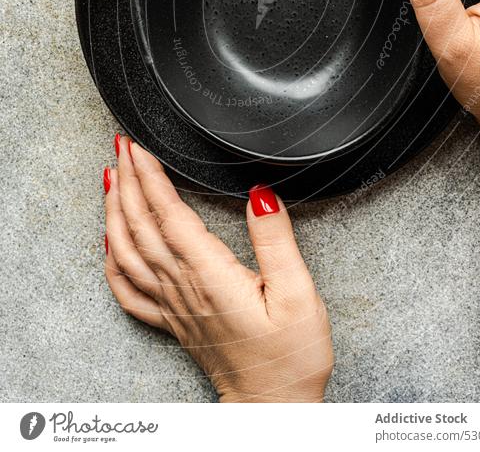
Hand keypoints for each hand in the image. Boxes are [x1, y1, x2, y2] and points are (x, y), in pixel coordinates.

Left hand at [104, 137, 332, 401]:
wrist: (272, 407)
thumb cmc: (290, 355)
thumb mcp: (299, 294)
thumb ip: (276, 240)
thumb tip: (259, 193)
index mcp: (209, 275)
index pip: (168, 213)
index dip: (151, 175)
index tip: (139, 145)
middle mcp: (181, 287)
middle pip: (141, 225)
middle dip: (128, 179)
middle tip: (121, 144)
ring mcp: (171, 306)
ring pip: (126, 252)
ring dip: (114, 212)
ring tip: (110, 179)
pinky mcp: (172, 321)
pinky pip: (127, 289)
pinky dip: (111, 261)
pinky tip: (109, 243)